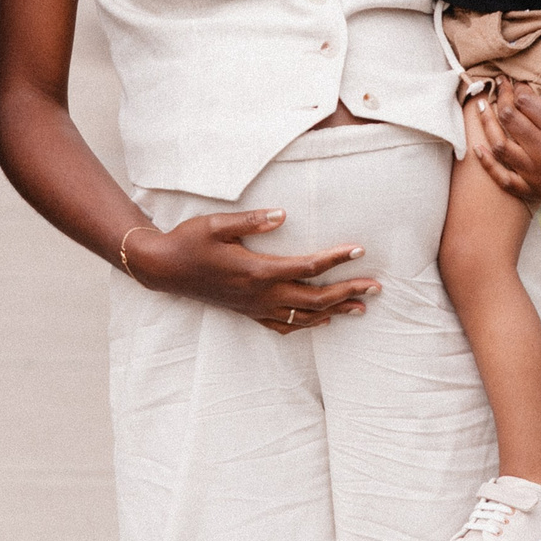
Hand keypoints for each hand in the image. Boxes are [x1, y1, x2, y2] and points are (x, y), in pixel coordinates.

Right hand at [129, 209, 379, 333]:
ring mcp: (255, 307)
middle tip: (376, 287)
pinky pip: (283, 326)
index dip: (336, 258)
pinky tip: (321, 322)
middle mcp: (261, 294)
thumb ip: (252, 221)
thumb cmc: (189, 241)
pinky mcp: (247, 313)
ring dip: (335, 312)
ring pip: (304, 316)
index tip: (360, 250)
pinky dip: (307, 325)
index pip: (308, 266)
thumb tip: (284, 214)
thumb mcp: (217, 224)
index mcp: (258, 270)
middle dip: (349, 292)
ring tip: (361, 308)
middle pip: (315, 298)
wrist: (164, 269)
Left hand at [470, 74, 540, 201]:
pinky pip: (502, 178)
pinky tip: (477, 146)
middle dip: (501, 97)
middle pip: (509, 119)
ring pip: (499, 145)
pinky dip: (487, 164)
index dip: (517, 87)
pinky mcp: (533, 190)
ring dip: (485, 122)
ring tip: (481, 105)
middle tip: (499, 86)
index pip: (525, 101)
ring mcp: (540, 175)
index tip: (517, 82)